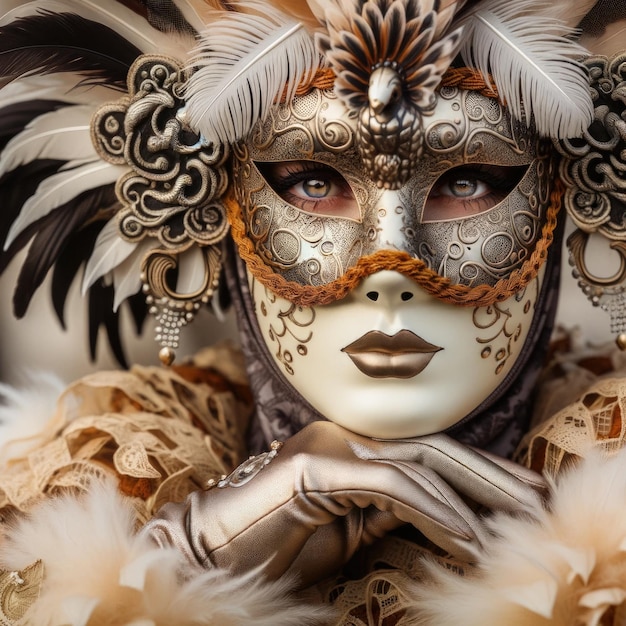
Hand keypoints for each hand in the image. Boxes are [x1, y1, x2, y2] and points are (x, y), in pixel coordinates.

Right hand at [144, 421, 543, 587]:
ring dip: (470, 498)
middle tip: (538, 500)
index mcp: (352, 447)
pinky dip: (432, 510)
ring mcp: (328, 445)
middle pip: (432, 447)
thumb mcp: (349, 530)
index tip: (521, 497)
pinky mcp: (313, 467)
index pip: (426, 453)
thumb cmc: (275, 546)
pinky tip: (464, 536)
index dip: (478, 472)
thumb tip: (443, 517)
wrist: (209, 554)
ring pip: (416, 462)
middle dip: (490, 475)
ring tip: (511, 529)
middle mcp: (344, 435)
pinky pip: (387, 485)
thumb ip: (389, 512)